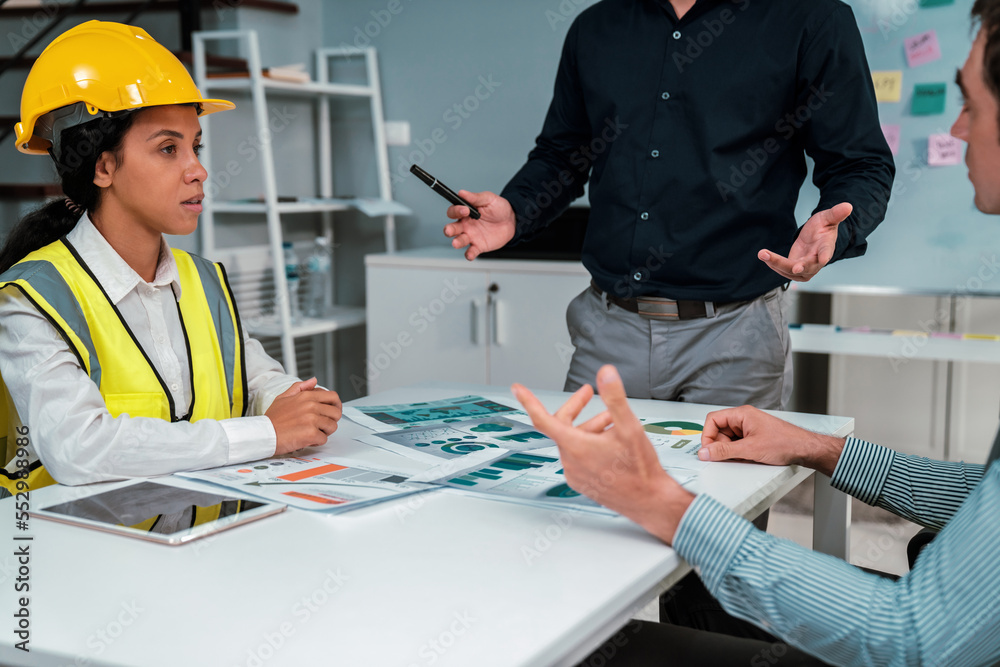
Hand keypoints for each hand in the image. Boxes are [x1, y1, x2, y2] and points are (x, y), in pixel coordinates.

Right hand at [265, 378, 342, 454]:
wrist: (264, 434)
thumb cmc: (273, 419)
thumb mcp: (283, 397)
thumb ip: (300, 387)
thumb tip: (314, 380)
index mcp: (307, 396)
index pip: (333, 397)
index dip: (335, 405)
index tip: (331, 412)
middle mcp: (311, 406)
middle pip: (336, 412)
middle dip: (331, 420)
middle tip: (322, 425)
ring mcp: (312, 419)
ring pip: (332, 426)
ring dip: (324, 432)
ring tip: (313, 432)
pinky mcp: (311, 433)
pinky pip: (324, 439)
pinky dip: (317, 442)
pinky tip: (308, 440)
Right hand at [443, 190, 516, 260]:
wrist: (512, 221)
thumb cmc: (499, 208)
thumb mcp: (488, 199)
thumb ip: (475, 197)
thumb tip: (461, 192)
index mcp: (465, 212)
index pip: (454, 212)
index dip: (456, 211)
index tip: (465, 210)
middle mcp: (465, 225)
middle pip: (452, 228)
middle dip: (449, 229)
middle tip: (450, 230)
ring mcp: (471, 236)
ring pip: (459, 240)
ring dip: (456, 242)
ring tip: (456, 243)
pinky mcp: (479, 246)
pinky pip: (471, 251)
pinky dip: (469, 254)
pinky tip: (469, 254)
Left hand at [512, 365, 694, 544]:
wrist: (650, 502)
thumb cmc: (640, 470)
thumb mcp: (630, 427)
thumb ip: (615, 397)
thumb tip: (606, 374)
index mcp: (575, 447)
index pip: (542, 419)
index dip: (529, 401)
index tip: (518, 389)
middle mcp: (570, 462)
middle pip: (562, 426)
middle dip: (575, 407)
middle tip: (588, 392)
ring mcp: (575, 474)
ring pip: (573, 441)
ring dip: (589, 426)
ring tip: (611, 419)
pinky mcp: (583, 482)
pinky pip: (578, 456)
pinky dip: (589, 443)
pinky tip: (609, 440)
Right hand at [699, 405, 844, 475]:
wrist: (805, 449)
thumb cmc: (785, 442)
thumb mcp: (750, 449)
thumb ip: (724, 451)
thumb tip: (705, 452)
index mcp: (741, 414)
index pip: (713, 420)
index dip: (707, 435)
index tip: (708, 450)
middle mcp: (744, 419)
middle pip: (719, 431)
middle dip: (720, 446)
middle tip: (725, 457)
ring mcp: (749, 429)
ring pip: (728, 440)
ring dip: (730, 451)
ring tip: (742, 458)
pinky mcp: (754, 438)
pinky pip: (738, 445)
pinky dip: (738, 453)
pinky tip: (747, 458)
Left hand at [758, 202, 852, 280]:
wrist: (816, 237)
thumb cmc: (823, 228)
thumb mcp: (828, 218)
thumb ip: (836, 213)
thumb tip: (848, 205)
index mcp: (826, 249)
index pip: (826, 253)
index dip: (824, 256)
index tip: (823, 259)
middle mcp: (816, 262)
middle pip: (805, 267)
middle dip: (794, 266)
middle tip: (788, 264)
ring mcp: (805, 268)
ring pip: (790, 271)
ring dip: (775, 263)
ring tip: (763, 254)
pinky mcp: (794, 269)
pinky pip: (782, 269)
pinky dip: (773, 263)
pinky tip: (764, 255)